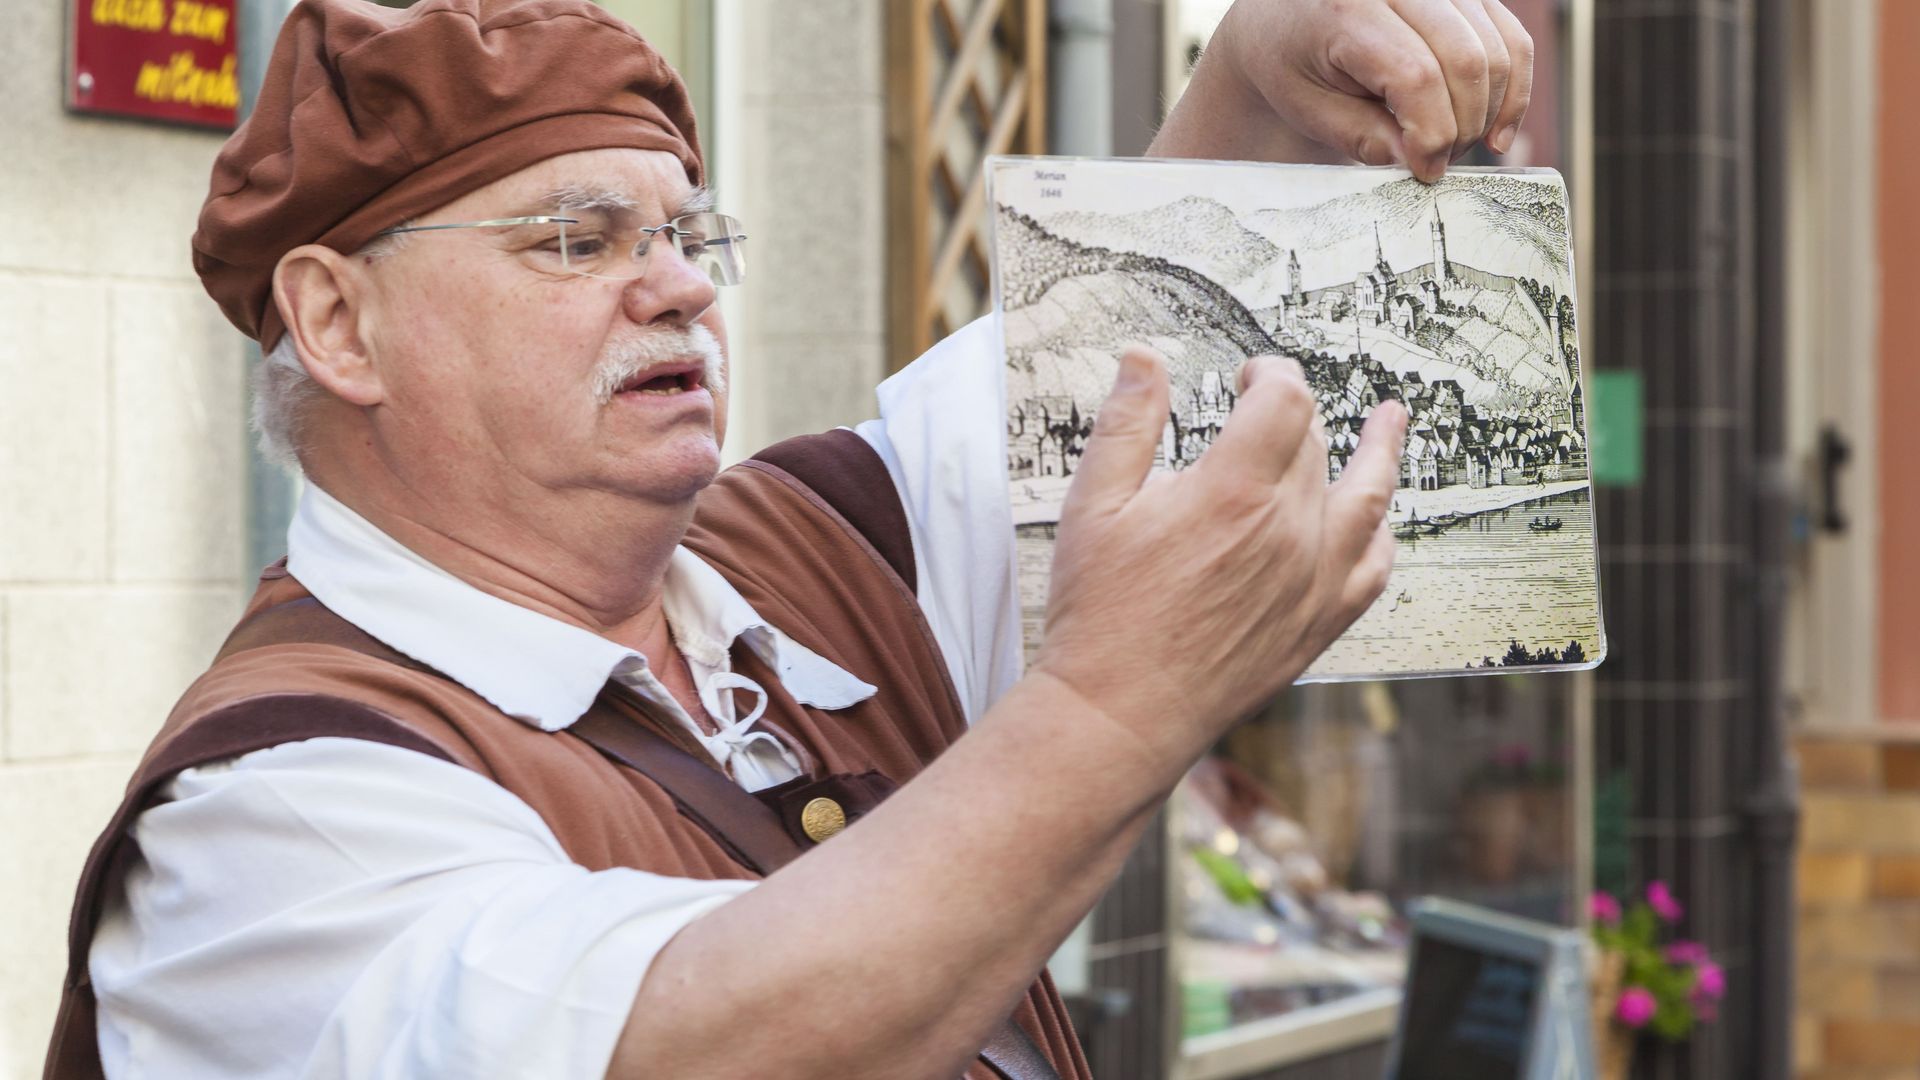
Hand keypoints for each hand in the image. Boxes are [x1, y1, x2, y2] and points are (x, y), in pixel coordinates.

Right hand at [1031, 348, 1406, 755]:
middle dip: (1294, 412)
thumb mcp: (1092, 506)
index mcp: (1233, 492)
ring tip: (1393, 422)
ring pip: (1368, 497)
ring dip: (1382, 452)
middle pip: (1315, 443)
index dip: (1271, 373)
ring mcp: (1313, 580)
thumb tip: (1143, 361)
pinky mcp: (1319, 624)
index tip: (1251, 375)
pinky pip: (1373, 569)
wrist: (1122, 712)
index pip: (1285, 400)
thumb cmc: (1102, 615)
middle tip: (1268, 405)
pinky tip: (1378, 521)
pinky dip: (1381, 535)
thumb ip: (1125, 425)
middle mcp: (1287, 532)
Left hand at [1150, 0, 1533, 181]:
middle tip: (1437, 163)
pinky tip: (1495, 129)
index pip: (1416, 75)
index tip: (1424, 170)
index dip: (1431, 134)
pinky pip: (1513, 39)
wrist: (1287, 21)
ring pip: (1497, 52)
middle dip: (1460, 128)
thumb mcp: (1308, 108)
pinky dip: (1513, 89)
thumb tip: (1421, 162)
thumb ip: (1362, 137)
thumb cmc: (1291, 63)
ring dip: (1487, 113)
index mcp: (1349, 8)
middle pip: (1467, 62)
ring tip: (1453, 145)